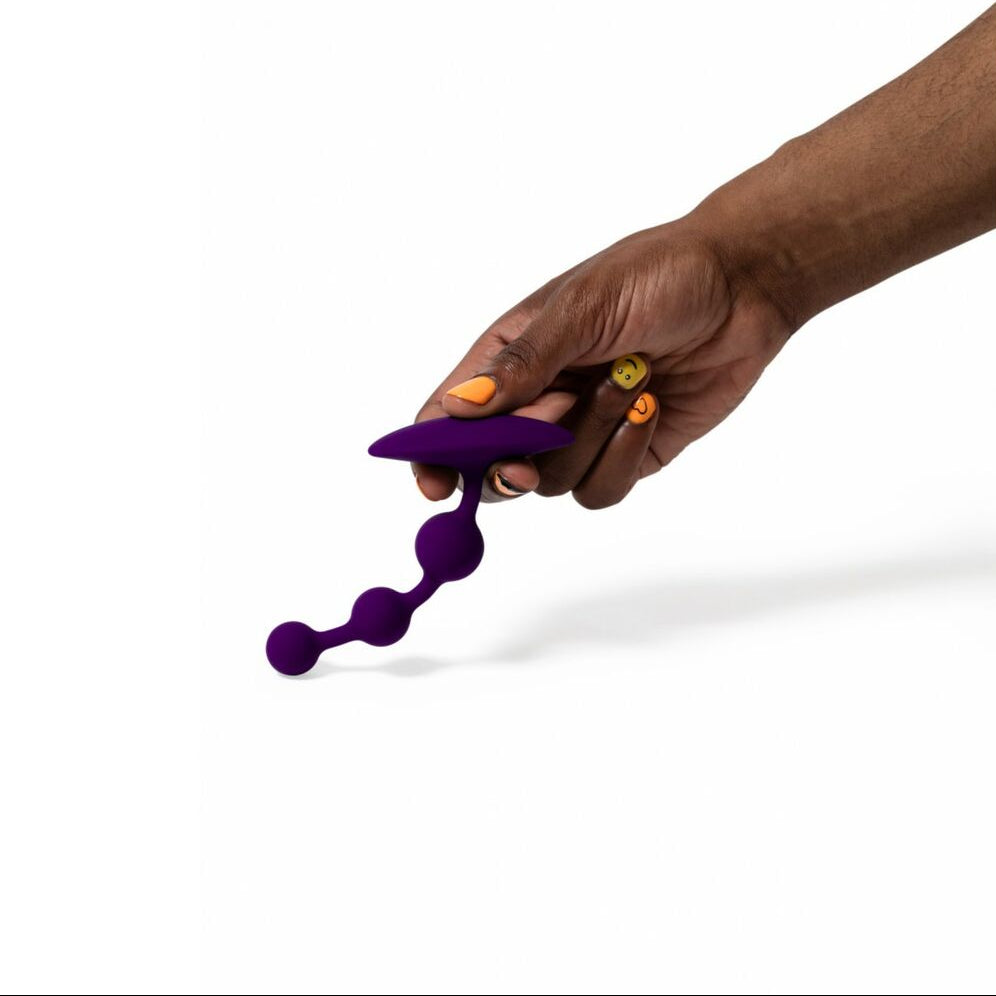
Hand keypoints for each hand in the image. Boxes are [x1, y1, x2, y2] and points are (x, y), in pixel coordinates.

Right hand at [412, 219, 795, 507]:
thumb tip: (455, 409)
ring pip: (553, 481)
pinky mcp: (626, 453)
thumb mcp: (582, 307)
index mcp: (510, 357)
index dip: (432, 455)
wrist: (744, 286)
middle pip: (494, 464)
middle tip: (537, 447)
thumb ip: (521, 363)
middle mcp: (538, 400)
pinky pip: (602, 488)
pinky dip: (623, 455)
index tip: (434, 484)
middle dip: (515, 461)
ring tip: (631, 377)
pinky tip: (649, 406)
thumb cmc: (657, 274)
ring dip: (591, 435)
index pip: (448, 417)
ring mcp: (582, 431)